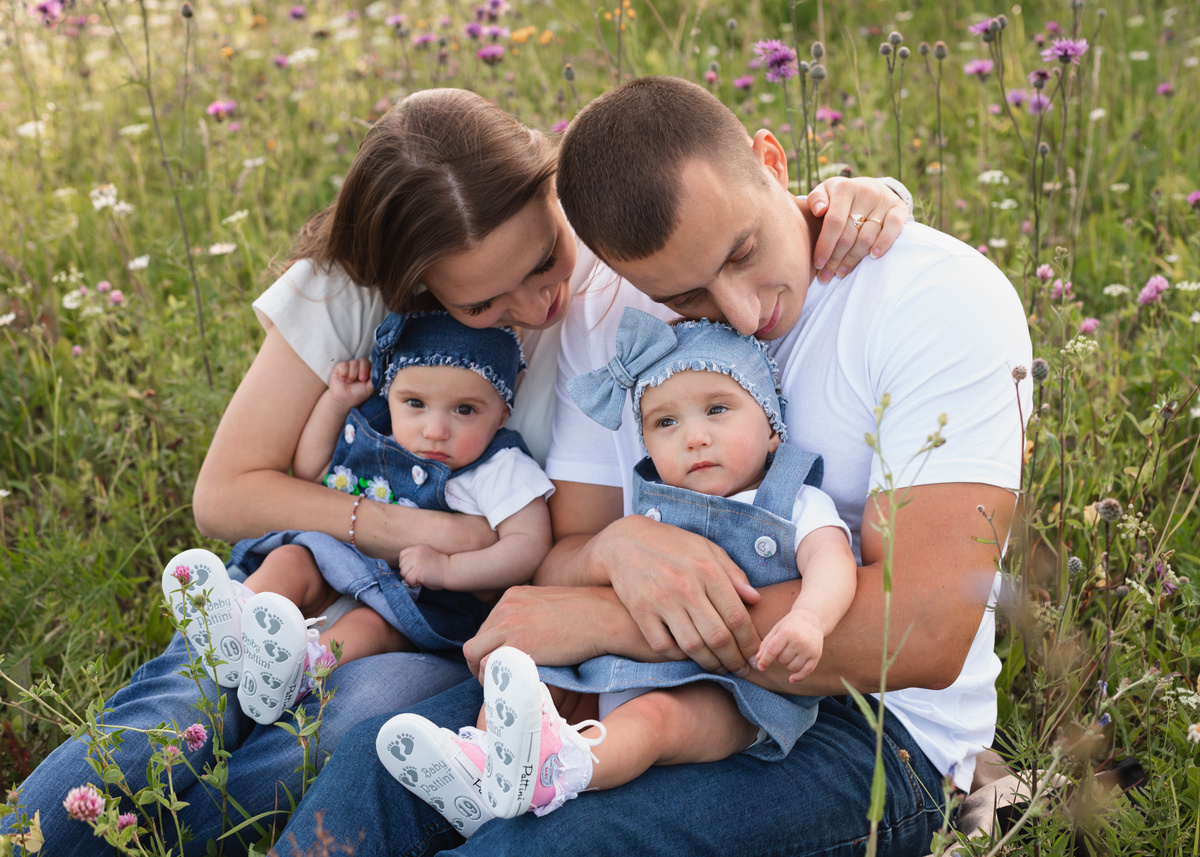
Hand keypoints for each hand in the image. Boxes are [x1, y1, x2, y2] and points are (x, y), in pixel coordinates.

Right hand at [328, 358, 374, 407]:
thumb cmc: (358, 394)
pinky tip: (343, 379)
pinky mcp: (340, 366)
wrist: (344, 400)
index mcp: (368, 370)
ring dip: (352, 375)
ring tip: (350, 382)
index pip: (372, 363)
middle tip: (361, 379)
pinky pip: (343, 365)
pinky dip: (344, 373)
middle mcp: (360, 366)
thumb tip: (377, 370)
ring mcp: (350, 365)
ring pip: (353, 362)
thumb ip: (375, 379)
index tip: (367, 378)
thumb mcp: (370, 388)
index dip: (370, 369)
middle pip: (363, 360)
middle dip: (363, 370)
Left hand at [398, 544, 451, 588]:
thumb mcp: (426, 556)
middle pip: (402, 565)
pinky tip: (423, 581)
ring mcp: (416, 562)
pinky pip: (408, 580)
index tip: (415, 568)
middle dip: (408, 572)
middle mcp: (416, 553)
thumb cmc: (439, 567)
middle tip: (420, 574)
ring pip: (403, 573)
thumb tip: (403, 569)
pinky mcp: (417, 572)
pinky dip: (414, 583)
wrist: (451, 571)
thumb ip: (415, 557)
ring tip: (422, 577)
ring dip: (411, 578)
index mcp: (418, 548)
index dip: (407, 564)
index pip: (402, 555)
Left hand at [463, 585, 626, 678]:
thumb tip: (527, 643)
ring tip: (500, 687)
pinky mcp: (516, 644)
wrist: (604, 617)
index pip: (487, 627)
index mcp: (514, 596)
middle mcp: (506, 606)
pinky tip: (507, 688)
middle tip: (499, 680)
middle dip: (483, 662)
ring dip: (483, 673)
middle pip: (477, 640)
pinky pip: (487, 666)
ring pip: (474, 653)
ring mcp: (508, 624)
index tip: (502, 665)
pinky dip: (492, 680)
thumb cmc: (588, 616)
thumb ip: (532, 618)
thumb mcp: (551, 607)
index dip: (491, 649)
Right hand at [589, 515, 761, 675]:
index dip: (750, 642)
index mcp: (707, 569)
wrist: (625, 542)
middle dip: (734, 660)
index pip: (737, 616)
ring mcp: (661, 600)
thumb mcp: (706, 549)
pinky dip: (679, 657)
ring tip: (719, 668)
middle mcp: (686, 586)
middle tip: (741, 671)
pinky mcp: (640, 611)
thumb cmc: (672, 545)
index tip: (755, 655)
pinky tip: (689, 657)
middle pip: (718, 636)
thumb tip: (755, 599)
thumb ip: (733, 574)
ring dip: (710, 664)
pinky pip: (664, 646)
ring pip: (692, 646)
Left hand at [754, 606, 824, 683]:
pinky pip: (806, 671)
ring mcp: (809, 649)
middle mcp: (799, 641)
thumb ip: (766, 643)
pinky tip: (791, 679)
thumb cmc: (790, 625)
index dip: (765, 660)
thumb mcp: (776, 629)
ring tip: (790, 654)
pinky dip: (798, 677)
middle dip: (779, 658)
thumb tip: (758, 659)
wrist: (812, 619)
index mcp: (787, 632)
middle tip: (783, 648)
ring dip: (787, 664)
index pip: (773, 650)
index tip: (760, 667)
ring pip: (792, 667)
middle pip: (782, 660)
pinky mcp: (816, 655)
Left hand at [806, 176, 907, 283]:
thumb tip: (818, 211)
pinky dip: (884, 244)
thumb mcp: (824, 192)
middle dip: (835, 259)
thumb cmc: (840, 197)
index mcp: (844, 188)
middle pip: (849, 234)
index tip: (818, 264)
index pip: (834, 222)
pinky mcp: (899, 208)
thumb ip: (815, 200)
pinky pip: (894, 228)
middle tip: (826, 275)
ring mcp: (884, 201)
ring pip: (867, 237)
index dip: (825, 246)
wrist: (870, 187)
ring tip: (841, 272)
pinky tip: (873, 256)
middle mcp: (865, 192)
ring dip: (853, 259)